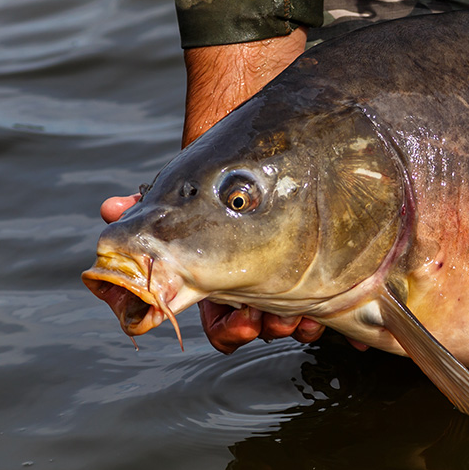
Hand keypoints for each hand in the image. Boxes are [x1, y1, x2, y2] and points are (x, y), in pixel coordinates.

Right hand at [99, 190, 359, 353]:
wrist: (281, 138)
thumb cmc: (228, 168)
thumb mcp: (192, 186)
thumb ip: (152, 204)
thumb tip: (110, 207)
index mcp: (220, 276)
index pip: (220, 322)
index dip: (230, 331)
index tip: (245, 325)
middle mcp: (255, 284)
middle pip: (261, 326)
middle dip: (272, 327)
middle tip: (283, 320)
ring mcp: (293, 280)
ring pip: (297, 319)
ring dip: (304, 324)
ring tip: (313, 315)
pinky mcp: (329, 273)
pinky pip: (338, 306)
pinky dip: (345, 318)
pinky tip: (358, 331)